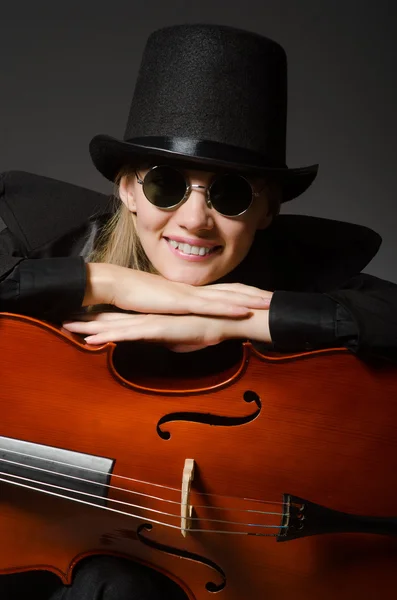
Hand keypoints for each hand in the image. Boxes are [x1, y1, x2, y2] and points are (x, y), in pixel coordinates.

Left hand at [63, 311, 238, 350]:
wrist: (226, 319)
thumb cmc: (207, 328)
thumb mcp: (182, 337)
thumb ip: (167, 339)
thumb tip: (161, 343)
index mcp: (152, 320)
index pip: (121, 321)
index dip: (100, 322)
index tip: (81, 323)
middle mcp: (148, 318)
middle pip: (112, 321)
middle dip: (87, 322)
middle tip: (64, 321)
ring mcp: (151, 322)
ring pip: (115, 326)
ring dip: (90, 328)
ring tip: (68, 328)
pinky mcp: (158, 328)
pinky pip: (129, 334)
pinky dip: (109, 337)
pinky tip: (92, 340)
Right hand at [84, 263, 272, 318]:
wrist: (115, 284)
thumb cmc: (134, 296)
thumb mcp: (160, 309)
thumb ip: (174, 315)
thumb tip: (181, 323)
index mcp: (191, 292)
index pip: (223, 292)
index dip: (243, 294)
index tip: (261, 298)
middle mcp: (195, 290)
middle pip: (232, 290)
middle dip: (256, 294)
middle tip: (277, 298)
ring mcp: (190, 294)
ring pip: (227, 295)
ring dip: (251, 299)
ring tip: (271, 302)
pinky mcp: (181, 301)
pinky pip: (210, 305)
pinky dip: (229, 307)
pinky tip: (245, 310)